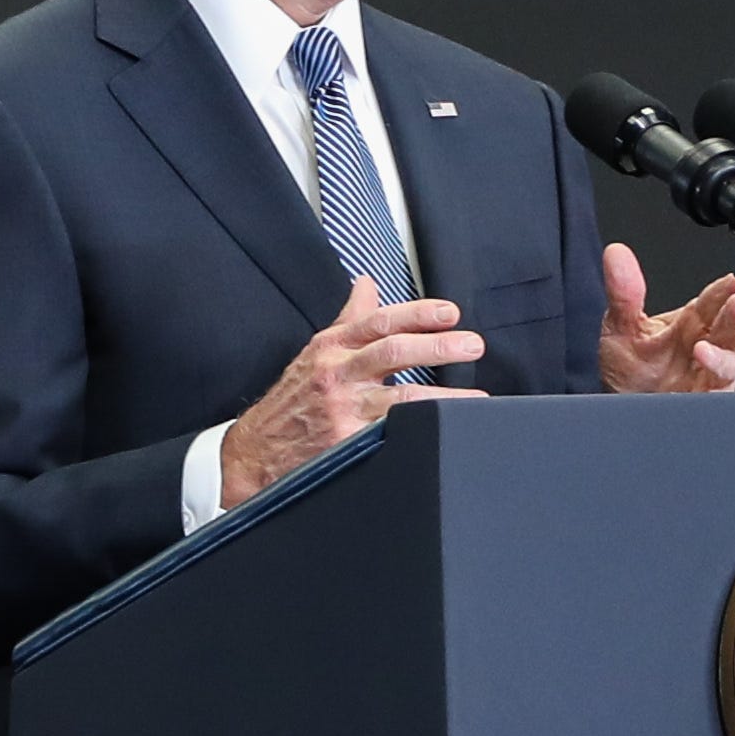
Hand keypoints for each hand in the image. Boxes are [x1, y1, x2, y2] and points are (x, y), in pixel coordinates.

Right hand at [222, 275, 484, 507]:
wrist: (257, 451)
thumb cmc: (294, 398)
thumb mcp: (316, 351)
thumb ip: (349, 319)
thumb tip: (367, 283)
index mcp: (331, 346)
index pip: (380, 322)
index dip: (418, 314)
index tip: (451, 313)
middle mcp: (337, 373)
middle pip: (394, 352)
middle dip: (438, 347)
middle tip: (473, 345)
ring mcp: (343, 410)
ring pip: (402, 400)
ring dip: (445, 398)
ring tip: (477, 398)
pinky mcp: (348, 443)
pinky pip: (394, 434)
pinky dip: (423, 432)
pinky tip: (448, 431)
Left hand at [601, 240, 734, 392]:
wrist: (622, 409)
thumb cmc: (628, 373)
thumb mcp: (621, 328)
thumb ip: (623, 293)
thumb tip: (616, 254)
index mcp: (691, 324)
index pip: (715, 300)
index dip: (727, 289)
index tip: (734, 280)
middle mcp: (706, 347)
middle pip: (730, 329)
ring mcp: (708, 376)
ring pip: (728, 363)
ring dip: (721, 356)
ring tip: (703, 349)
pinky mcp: (705, 401)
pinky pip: (717, 396)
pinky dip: (711, 389)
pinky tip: (700, 383)